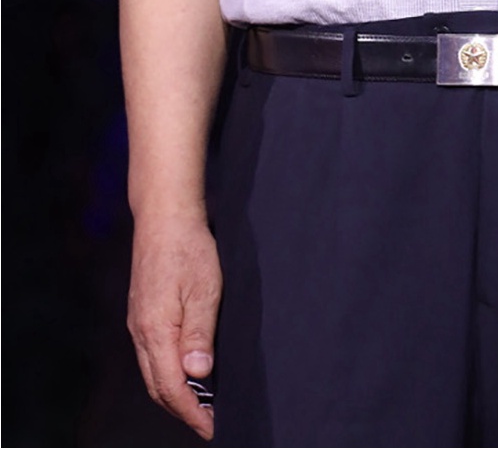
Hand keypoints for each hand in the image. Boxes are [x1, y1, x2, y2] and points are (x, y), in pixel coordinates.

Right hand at [127, 216, 221, 440]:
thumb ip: (200, 332)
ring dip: (174, 394)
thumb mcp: (205, 288)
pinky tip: (184, 371)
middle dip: (182, 410)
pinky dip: (166, 373)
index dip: (192, 412)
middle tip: (208, 422)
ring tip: (200, 404)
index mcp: (156, 330)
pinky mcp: (141, 313)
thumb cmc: (189, 248)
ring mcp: (138, 323)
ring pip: (152, 373)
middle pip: (157, 387)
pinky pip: (151, 356)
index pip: (171, 387)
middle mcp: (141, 332)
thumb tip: (198, 373)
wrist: (164, 216)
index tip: (212, 427)